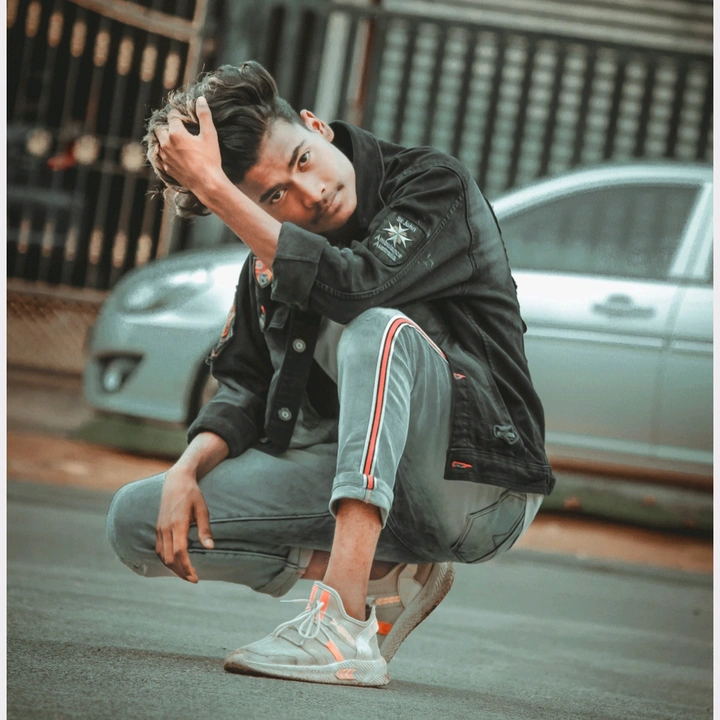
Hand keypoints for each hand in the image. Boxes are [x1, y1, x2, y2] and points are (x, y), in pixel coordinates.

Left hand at [153, 96, 223, 195]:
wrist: (207, 184)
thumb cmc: (210, 159)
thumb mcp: (210, 135)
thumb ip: (204, 115)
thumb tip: (200, 99)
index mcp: (176, 133)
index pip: (172, 117)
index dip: (178, 114)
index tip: (183, 116)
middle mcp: (166, 144)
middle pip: (160, 128)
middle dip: (167, 126)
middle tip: (177, 127)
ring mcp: (164, 157)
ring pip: (158, 142)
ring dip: (164, 139)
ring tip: (173, 140)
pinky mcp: (166, 168)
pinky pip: (159, 156)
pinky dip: (163, 152)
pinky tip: (172, 153)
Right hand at [155, 465, 213, 582]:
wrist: (176, 481)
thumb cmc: (192, 494)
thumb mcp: (202, 510)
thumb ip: (205, 530)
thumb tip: (210, 548)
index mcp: (178, 524)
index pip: (180, 552)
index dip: (186, 567)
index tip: (195, 577)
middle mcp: (166, 528)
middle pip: (169, 559)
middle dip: (181, 572)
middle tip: (193, 579)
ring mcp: (160, 529)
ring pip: (162, 556)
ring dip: (173, 568)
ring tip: (186, 573)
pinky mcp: (158, 528)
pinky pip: (159, 549)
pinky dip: (166, 560)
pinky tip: (176, 563)